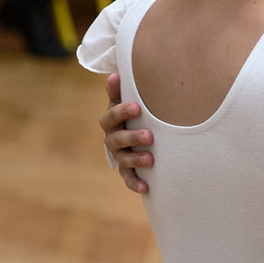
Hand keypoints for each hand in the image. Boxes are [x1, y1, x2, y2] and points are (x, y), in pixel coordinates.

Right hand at [101, 72, 152, 193]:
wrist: (141, 132)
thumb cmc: (137, 112)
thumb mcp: (129, 100)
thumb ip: (120, 91)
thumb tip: (114, 75)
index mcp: (112, 121)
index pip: (112, 116)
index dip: (122, 112)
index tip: (137, 107)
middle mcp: (113, 139)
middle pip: (117, 139)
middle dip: (132, 137)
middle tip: (149, 135)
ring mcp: (120, 156)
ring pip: (124, 159)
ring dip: (136, 159)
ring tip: (151, 159)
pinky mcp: (128, 171)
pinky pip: (129, 178)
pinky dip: (136, 184)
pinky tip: (147, 187)